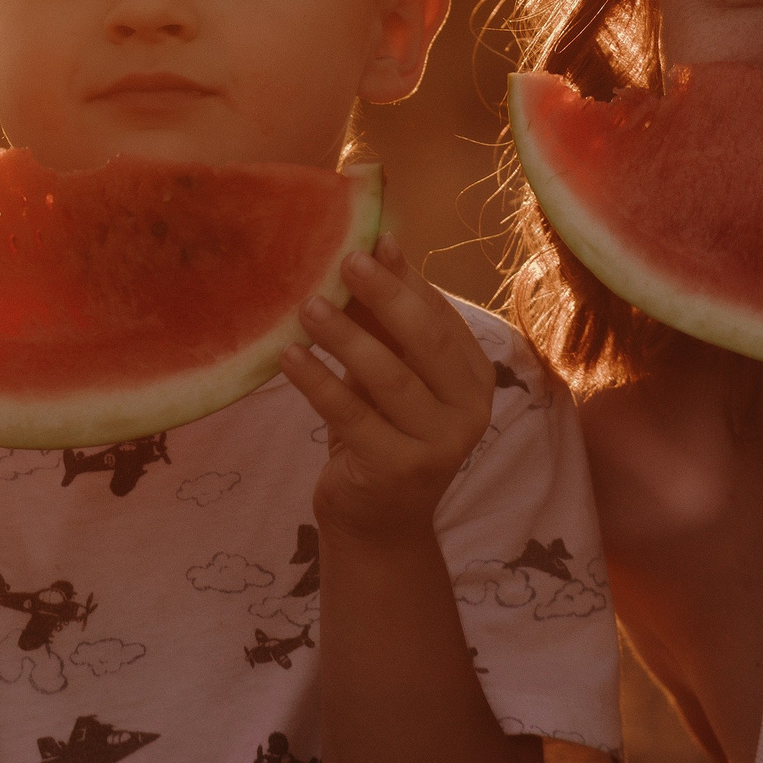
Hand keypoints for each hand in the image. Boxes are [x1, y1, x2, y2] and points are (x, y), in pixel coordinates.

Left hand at [281, 240, 495, 548]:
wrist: (378, 522)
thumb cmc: (383, 431)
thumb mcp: (391, 373)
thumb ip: (389, 319)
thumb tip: (379, 243)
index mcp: (473, 378)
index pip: (441, 317)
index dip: (407, 279)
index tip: (371, 240)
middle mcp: (467, 411)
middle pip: (426, 342)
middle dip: (385, 296)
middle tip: (345, 260)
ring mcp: (437, 445)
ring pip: (389, 378)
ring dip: (345, 337)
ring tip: (307, 306)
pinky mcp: (397, 469)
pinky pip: (352, 415)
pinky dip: (319, 382)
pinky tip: (289, 356)